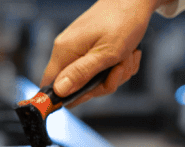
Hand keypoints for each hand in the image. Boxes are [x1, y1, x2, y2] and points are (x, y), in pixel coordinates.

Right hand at [39, 0, 167, 106]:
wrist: (135, 0)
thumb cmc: (123, 21)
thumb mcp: (106, 53)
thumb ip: (81, 74)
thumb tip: (58, 91)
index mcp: (65, 52)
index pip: (49, 86)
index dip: (63, 98)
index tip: (85, 97)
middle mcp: (67, 51)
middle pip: (77, 87)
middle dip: (103, 83)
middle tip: (119, 69)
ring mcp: (79, 50)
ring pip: (94, 80)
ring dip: (115, 74)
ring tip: (126, 57)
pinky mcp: (90, 49)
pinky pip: (101, 70)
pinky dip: (117, 66)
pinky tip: (126, 54)